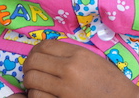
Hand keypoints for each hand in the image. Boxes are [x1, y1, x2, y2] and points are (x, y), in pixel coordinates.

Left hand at [23, 40, 138, 97]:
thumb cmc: (110, 82)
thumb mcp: (92, 59)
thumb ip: (70, 54)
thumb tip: (45, 51)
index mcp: (78, 54)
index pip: (45, 45)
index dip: (35, 50)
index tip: (35, 56)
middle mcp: (70, 69)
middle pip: (34, 61)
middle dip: (28, 66)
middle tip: (30, 70)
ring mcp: (65, 88)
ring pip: (32, 79)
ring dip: (30, 81)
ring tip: (35, 83)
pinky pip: (37, 97)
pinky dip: (35, 95)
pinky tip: (40, 94)